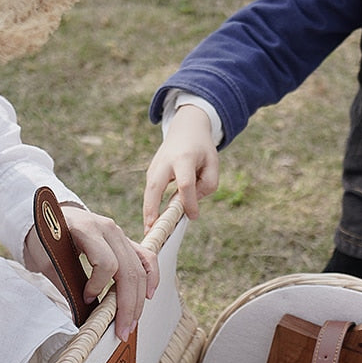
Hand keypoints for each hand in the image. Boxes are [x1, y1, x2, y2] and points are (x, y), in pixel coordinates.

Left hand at [24, 205, 159, 342]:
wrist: (47, 216)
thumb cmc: (43, 237)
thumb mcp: (46, 258)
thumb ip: (63, 282)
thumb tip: (79, 313)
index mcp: (87, 228)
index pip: (106, 263)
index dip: (98, 286)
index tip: (85, 299)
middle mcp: (109, 229)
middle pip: (128, 270)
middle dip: (127, 304)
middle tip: (122, 331)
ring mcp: (120, 234)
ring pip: (140, 268)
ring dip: (138, 299)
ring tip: (132, 322)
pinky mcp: (125, 241)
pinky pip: (146, 258)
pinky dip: (151, 277)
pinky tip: (148, 296)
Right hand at [143, 105, 218, 230]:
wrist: (186, 128)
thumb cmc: (202, 149)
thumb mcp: (212, 163)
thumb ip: (208, 185)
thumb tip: (191, 206)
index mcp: (184, 158)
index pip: (185, 184)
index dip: (188, 202)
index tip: (192, 216)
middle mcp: (165, 162)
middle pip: (155, 188)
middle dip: (152, 209)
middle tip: (152, 231)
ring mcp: (155, 167)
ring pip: (149, 192)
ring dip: (148, 213)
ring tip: (150, 234)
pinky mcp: (151, 173)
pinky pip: (150, 193)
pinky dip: (150, 208)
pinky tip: (152, 224)